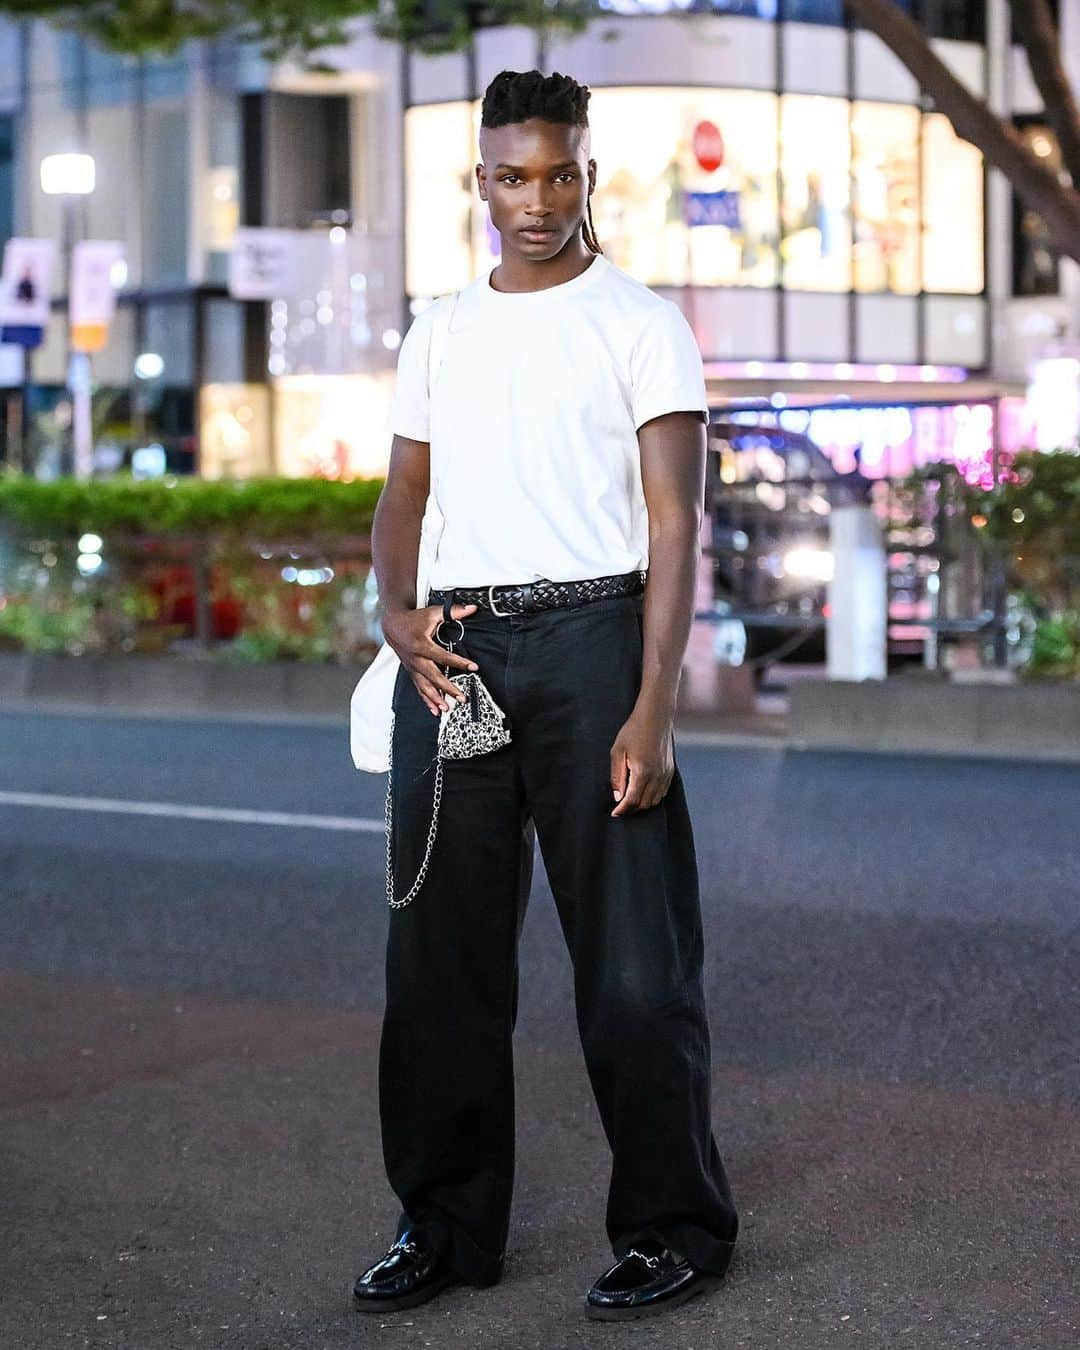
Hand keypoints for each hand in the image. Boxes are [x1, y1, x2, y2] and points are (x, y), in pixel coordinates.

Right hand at [382, 601, 479, 715]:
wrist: (392, 625)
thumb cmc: (414, 619)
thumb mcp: (433, 613)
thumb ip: (453, 612)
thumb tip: (472, 609)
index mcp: (422, 645)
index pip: (443, 656)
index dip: (459, 662)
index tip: (473, 667)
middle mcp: (416, 659)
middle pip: (433, 677)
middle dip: (447, 689)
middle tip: (461, 697)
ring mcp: (412, 668)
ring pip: (424, 687)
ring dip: (436, 699)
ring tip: (447, 708)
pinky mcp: (411, 672)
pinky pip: (419, 689)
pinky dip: (427, 701)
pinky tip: (435, 710)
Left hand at [609, 705, 674, 816]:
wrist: (655, 717)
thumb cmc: (633, 731)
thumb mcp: (618, 751)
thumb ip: (617, 776)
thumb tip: (618, 796)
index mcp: (642, 772)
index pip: (632, 800)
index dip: (622, 810)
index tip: (614, 813)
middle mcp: (657, 776)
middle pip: (644, 804)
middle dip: (631, 809)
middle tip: (620, 807)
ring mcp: (665, 774)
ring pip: (655, 800)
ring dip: (642, 804)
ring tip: (630, 800)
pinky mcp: (670, 770)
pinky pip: (662, 792)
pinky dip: (652, 797)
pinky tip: (643, 791)